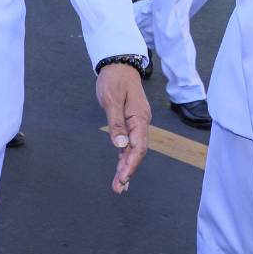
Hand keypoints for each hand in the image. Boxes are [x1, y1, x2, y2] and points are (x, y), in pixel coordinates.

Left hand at [96, 63, 149, 192]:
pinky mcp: (131, 122)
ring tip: (120, 185)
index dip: (131, 164)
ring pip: (134, 149)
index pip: (138, 146)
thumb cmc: (114, 80)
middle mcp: (141, 122)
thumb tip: (120, 145)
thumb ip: (116, 123)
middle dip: (128, 171)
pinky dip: (125, 157)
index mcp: (139, 118)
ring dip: (126, 167)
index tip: (123, 178)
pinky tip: (121, 169)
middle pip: (137, 151)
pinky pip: (130, 143)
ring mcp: (137, 123)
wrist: (118, 64)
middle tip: (118, 188)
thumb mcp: (112, 100)